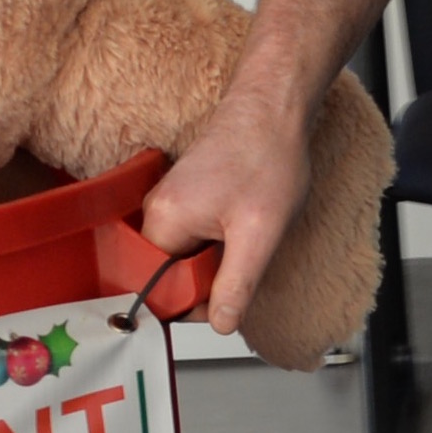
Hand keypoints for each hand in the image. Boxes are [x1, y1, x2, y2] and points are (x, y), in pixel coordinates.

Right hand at [138, 77, 315, 336]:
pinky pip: (192, 239)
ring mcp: (170, 203)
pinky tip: (241, 228)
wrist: (275, 108)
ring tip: (245, 239)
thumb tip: (220, 324)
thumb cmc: (266, 157)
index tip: (222, 301)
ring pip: (183, 258)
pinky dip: (217, 244)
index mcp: (163, 223)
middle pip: (168, 275)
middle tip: (242, 264)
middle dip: (204, 282)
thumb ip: (236, 284)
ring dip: (214, 262)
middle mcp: (157, 212)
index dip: (191, 304)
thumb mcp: (259, 234)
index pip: (158, 290)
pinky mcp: (186, 198)